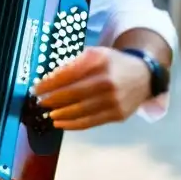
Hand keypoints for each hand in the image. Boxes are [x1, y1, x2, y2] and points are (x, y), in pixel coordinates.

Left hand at [32, 47, 151, 129]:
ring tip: (49, 114)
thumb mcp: (95, 54)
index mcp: (99, 61)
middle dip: (52, 100)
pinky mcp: (118, 115)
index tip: (36, 89)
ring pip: (80, 111)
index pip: (67, 74)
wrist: (144, 76)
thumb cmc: (112, 63)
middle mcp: (107, 81)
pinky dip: (73, 125)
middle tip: (40, 102)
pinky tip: (61, 123)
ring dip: (60, 114)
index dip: (49, 84)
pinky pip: (91, 122)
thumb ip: (73, 64)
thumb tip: (49, 79)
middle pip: (72, 94)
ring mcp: (114, 100)